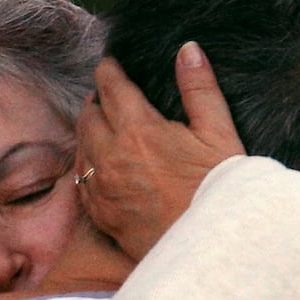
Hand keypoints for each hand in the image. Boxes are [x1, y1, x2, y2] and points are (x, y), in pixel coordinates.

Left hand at [76, 42, 244, 260]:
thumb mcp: (219, 134)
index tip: (111, 64)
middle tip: (108, 95)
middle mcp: (110, 157)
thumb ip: (200, 88)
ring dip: (90, 130)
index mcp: (138, 130)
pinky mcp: (101, 214)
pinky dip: (87, 163)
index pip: (110, 87)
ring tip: (103, 124)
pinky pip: (81, 179)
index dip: (109, 70)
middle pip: (88, 115)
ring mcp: (101, 188)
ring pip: (81, 146)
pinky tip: (99, 162)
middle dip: (96, 100)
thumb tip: (188, 50)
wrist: (211, 249)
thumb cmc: (219, 191)